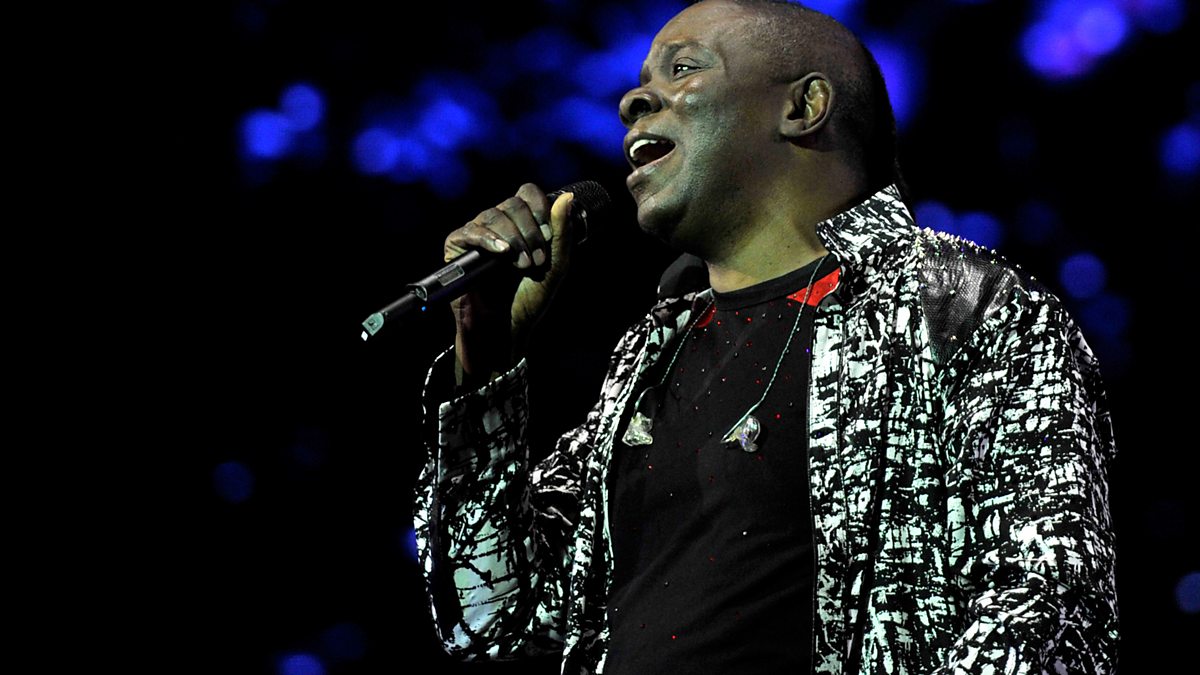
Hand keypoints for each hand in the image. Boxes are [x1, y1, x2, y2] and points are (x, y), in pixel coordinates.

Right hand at [444, 183, 576, 386]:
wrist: (506, 328)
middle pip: (512, 203)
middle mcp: (498, 224)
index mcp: (521, 223)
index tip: (547, 235)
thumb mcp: (556, 265)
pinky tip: (502, 253)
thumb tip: (568, 196)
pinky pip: (469, 231)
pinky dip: (488, 240)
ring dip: (513, 239)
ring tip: (522, 265)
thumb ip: (562, 231)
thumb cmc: (530, 299)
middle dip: (529, 232)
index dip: (539, 207)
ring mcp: (476, 234)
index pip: (527, 193)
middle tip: (536, 260)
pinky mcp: (456, 247)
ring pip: (493, 215)